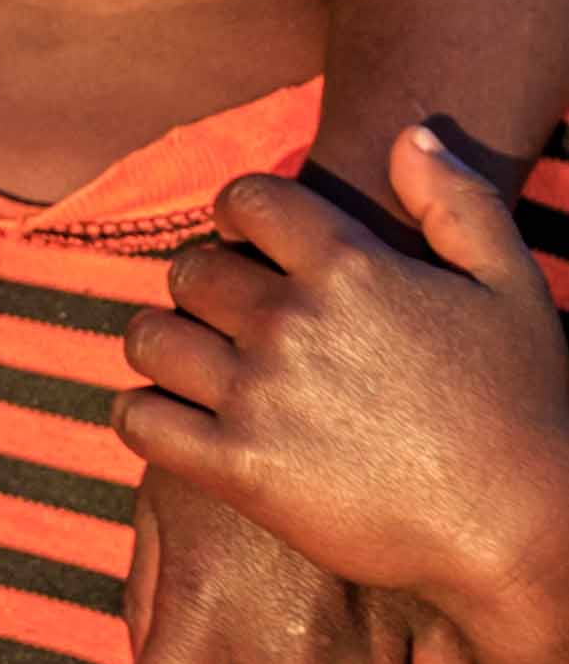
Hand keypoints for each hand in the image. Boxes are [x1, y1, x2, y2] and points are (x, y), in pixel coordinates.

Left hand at [125, 129, 568, 663]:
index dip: (239, 212)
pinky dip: (145, 413)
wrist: (523, 530)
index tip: (247, 239)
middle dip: (204, 283)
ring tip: (199, 359)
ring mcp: (258, 397)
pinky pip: (139, 419)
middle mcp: (291, 323)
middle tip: (229, 312)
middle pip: (188, 270)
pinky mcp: (238, 468)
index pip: (247, 200)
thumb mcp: (513, 289)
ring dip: (168, 343)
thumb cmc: (525, 406)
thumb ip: (459, 203)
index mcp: (350, 269)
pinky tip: (178, 416)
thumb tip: (408, 133)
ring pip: (149, 338)